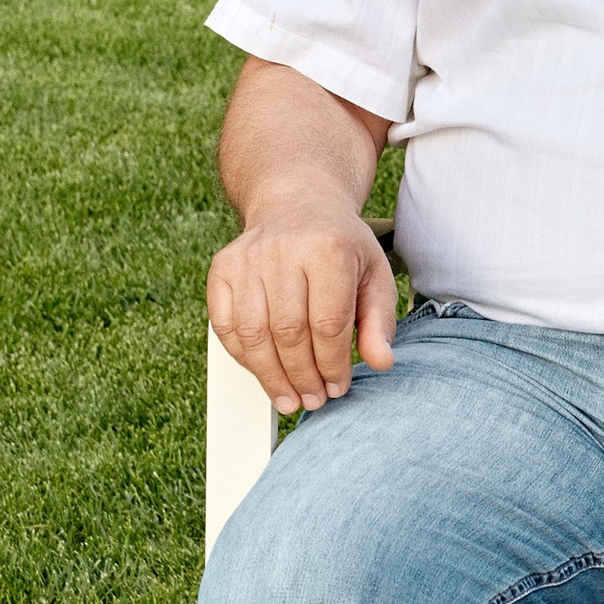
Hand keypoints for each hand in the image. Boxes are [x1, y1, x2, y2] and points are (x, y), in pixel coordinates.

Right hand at [207, 207, 397, 416]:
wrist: (297, 204)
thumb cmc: (341, 247)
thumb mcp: (374, 275)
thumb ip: (379, 321)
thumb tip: (382, 362)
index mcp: (329, 248)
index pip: (328, 323)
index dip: (332, 364)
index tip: (338, 387)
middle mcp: (283, 250)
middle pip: (289, 332)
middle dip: (302, 376)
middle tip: (313, 399)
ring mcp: (247, 259)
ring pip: (253, 334)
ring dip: (270, 375)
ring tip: (289, 398)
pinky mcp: (221, 269)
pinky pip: (225, 326)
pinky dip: (242, 357)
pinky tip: (263, 372)